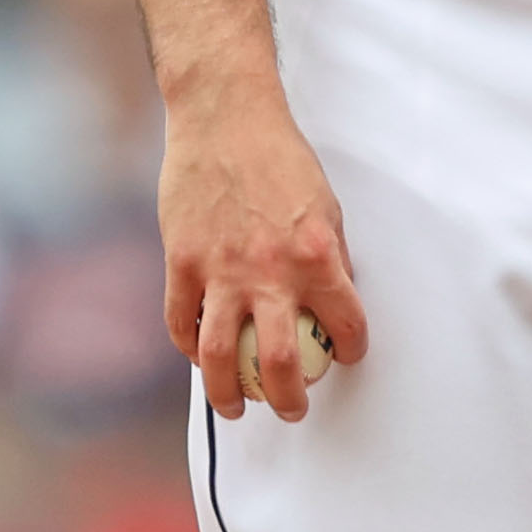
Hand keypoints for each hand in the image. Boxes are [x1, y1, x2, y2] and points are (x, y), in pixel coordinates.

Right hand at [160, 85, 367, 421]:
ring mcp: (220, 271)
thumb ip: (329, 257)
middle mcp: (270, 271)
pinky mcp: (180, 264)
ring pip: (221, 357)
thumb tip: (335, 301)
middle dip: (290, 398)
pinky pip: (181, 323)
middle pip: (281, 362)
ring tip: (238, 409)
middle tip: (294, 410)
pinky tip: (199, 358)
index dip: (351, 347)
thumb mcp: (326, 205)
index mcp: (316, 255)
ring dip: (229, 394)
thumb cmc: (282, 159)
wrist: (225, 121)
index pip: (344, 322)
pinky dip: (189, 348)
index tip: (346, 356)